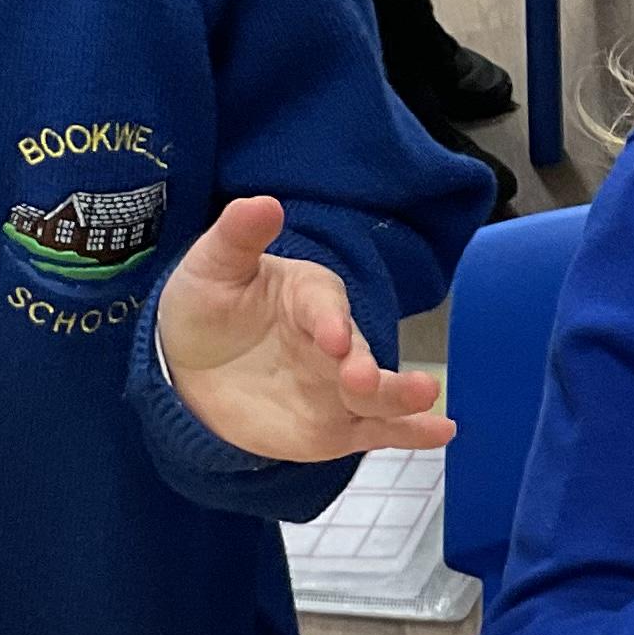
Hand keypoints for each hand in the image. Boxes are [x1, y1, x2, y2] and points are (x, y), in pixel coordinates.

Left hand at [154, 193, 451, 461]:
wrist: (191, 365)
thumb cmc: (207, 306)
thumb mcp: (214, 267)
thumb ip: (239, 237)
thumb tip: (263, 203)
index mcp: (310, 296)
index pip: (324, 306)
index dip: (329, 320)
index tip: (332, 338)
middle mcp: (335, 340)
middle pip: (359, 353)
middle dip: (365, 366)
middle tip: (359, 378)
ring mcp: (338, 386)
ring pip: (377, 394)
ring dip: (400, 395)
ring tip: (426, 395)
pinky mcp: (337, 425)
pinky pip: (378, 431)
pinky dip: (412, 432)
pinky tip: (442, 431)